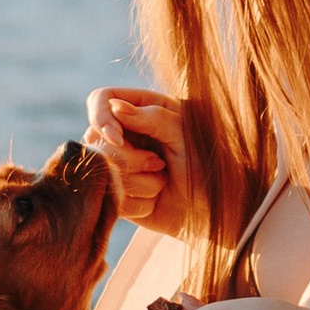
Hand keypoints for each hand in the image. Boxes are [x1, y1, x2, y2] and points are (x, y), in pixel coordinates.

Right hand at [84, 87, 194, 234]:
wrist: (211, 210)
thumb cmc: (206, 166)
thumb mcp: (185, 135)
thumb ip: (153, 117)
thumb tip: (115, 106)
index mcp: (141, 108)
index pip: (102, 99)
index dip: (102, 118)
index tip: (117, 139)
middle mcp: (123, 134)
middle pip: (97, 140)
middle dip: (130, 159)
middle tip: (160, 165)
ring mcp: (116, 164)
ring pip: (102, 172)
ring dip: (140, 183)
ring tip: (163, 182)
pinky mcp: (115, 194)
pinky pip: (109, 198)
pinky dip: (137, 203)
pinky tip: (155, 201)